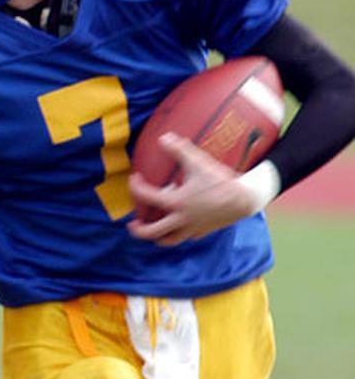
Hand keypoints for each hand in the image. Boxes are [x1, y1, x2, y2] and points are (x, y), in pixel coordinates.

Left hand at [127, 133, 256, 245]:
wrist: (246, 198)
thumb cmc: (221, 180)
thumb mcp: (199, 162)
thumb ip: (180, 149)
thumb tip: (163, 137)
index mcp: (176, 202)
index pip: (146, 196)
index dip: (135, 187)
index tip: (134, 179)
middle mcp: (181, 219)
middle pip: (153, 232)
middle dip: (139, 229)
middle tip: (132, 224)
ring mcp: (193, 228)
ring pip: (170, 240)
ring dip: (158, 236)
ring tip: (153, 230)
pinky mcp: (204, 231)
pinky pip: (186, 237)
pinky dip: (178, 233)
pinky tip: (178, 225)